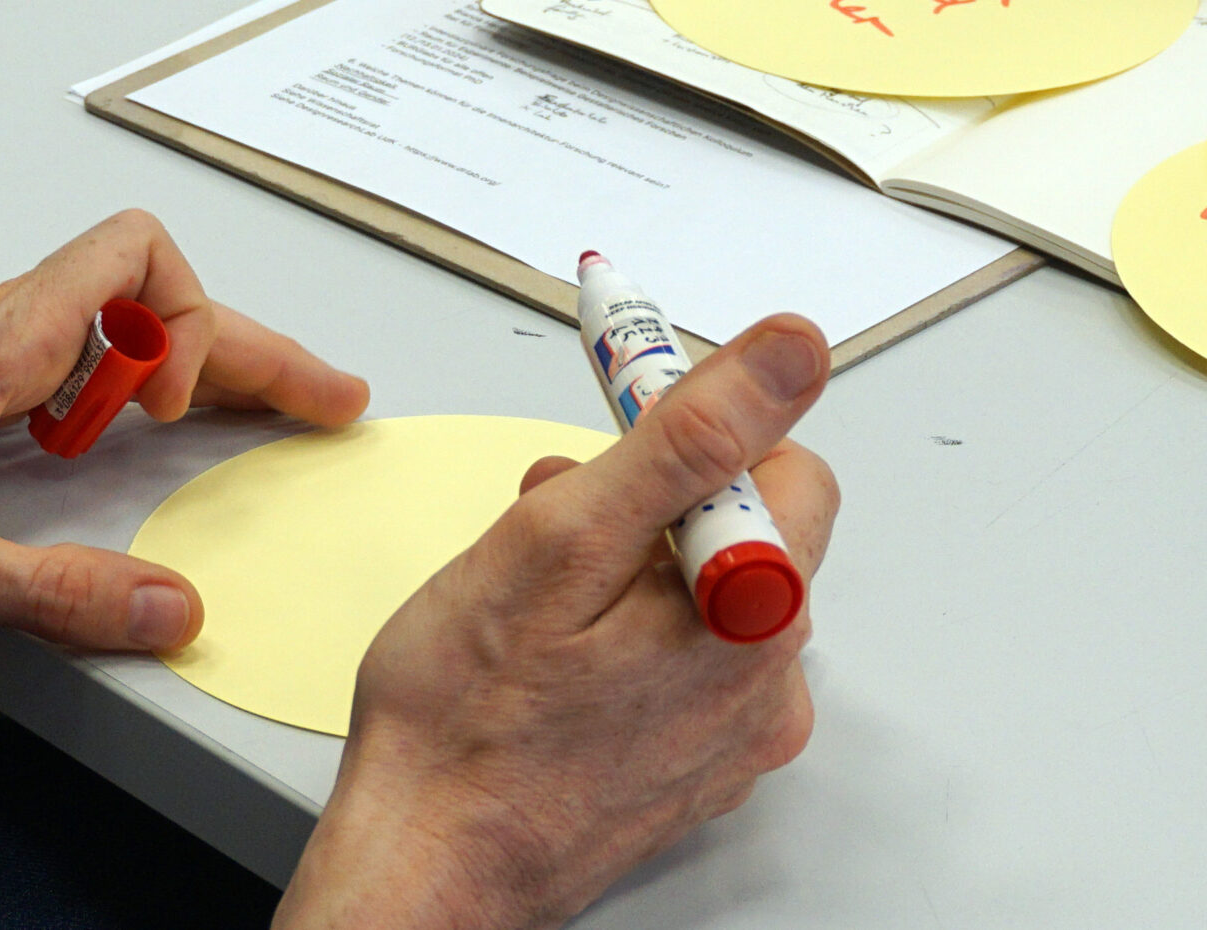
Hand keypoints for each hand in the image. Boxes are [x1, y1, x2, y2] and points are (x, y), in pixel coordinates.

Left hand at [0, 210, 370, 652]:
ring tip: (188, 429)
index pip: (137, 258)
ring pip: (89, 322)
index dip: (199, 326)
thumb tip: (171, 608)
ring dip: (158, 367)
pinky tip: (73, 444)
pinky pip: (39, 347)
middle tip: (318, 400)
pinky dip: (92, 383)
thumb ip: (54, 593)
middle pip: (140, 297)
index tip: (183, 419)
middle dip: (236, 350)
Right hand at [275, 316, 838, 929]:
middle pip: (743, 529)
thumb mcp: (557, 542)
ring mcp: (738, 736)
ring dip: (629, 577)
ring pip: (706, 597)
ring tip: (535, 609)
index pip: (783, 461)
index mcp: (753, 614)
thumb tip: (790, 352)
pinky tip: (554, 664)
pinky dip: (626, 643)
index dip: (687, 434)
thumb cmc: (461, 722)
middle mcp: (769, 682)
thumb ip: (685, 438)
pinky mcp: (700, 769)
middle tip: (545, 537)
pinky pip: (685, 665)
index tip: (607, 447)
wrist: (427, 865)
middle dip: (645, 509)